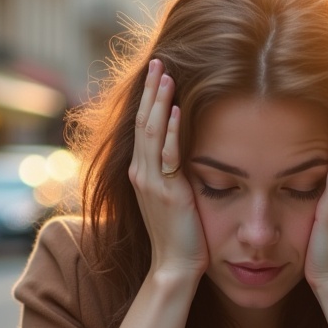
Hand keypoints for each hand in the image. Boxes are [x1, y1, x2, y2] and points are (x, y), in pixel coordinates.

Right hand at [129, 60, 206, 280]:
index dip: (148, 98)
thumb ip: (173, 172)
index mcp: (140, 172)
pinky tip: (177, 109)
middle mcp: (140, 173)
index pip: (143, 126)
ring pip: (152, 132)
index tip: (157, 73)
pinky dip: (172, 130)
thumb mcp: (171, 196)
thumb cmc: (179, 234)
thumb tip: (187, 148)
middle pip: (143, 122)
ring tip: (166, 74)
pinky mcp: (166, 192)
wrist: (173, 266)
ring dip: (160, 101)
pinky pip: (168, 155)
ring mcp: (151, 182)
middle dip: (151, 90)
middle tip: (159, 61)